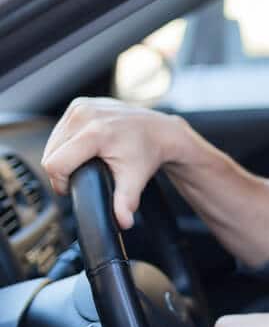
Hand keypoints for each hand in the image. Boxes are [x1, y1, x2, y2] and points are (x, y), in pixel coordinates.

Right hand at [41, 97, 183, 228]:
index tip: (74, 187)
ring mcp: (81, 107)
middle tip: (83, 175)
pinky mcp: (80, 104)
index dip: (61, 181)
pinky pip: (60, 129)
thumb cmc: (148, 153)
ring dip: (62, 155)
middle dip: (62, 170)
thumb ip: (125, 202)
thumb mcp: (135, 179)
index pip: (56, 163)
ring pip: (53, 141)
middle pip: (51, 153)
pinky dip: (67, 141)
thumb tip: (123, 222)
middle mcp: (85, 115)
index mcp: (95, 133)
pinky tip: (84, 147)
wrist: (160, 131)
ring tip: (84, 161)